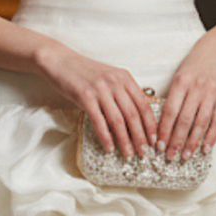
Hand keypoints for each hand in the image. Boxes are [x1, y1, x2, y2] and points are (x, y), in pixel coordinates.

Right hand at [34, 45, 158, 158]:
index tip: (155, 140)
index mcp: (125, 78)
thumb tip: (137, 117)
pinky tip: (109, 148)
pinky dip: (106, 137)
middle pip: (133, 115)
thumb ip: (123, 92)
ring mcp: (100, 89)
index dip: (151, 125)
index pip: (144, 105)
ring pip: (118, 121)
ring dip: (125, 141)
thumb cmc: (85, 73)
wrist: (61, 61)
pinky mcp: (85, 96)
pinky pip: (99, 121)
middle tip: (144, 153)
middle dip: (141, 137)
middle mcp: (115, 82)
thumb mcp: (110, 78)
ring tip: (129, 154)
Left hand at [156, 38, 215, 160]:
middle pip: (185, 120)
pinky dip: (211, 136)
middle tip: (170, 156)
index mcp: (180, 83)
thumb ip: (172, 97)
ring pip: (201, 123)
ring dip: (193, 142)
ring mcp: (212, 93)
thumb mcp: (178, 76)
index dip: (164, 130)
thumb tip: (160, 124)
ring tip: (186, 155)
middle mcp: (196, 88)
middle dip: (176, 141)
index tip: (158, 145)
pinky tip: (205, 148)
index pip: (170, 111)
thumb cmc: (194, 65)